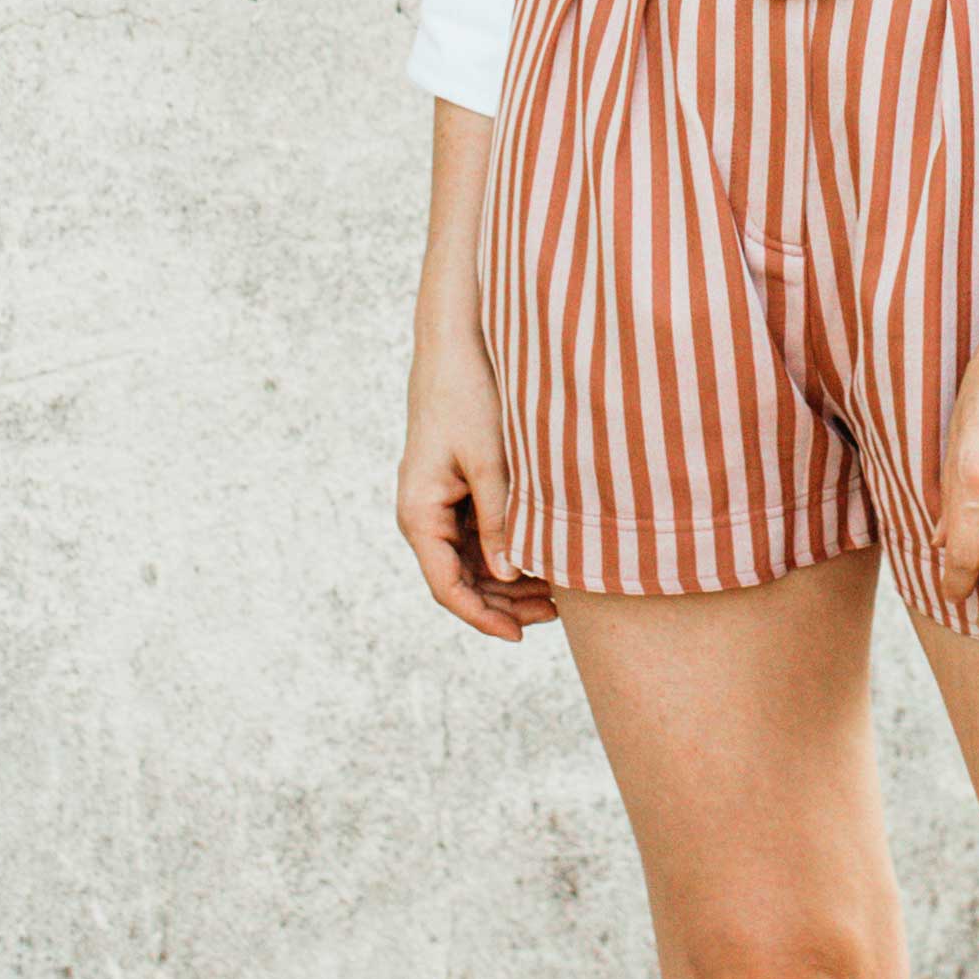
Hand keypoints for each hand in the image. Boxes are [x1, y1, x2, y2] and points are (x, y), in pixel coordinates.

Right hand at [397, 301, 552, 639]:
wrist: (456, 344)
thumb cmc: (469, 395)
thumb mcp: (491, 461)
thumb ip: (500, 518)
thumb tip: (509, 574)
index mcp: (419, 513)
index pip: (447, 587)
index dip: (484, 617)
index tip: (522, 634)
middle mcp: (423, 515)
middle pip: (462, 581)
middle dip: (505, 603)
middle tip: (557, 613)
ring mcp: (440, 505)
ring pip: (474, 562)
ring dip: (510, 580)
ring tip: (559, 592)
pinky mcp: (458, 491)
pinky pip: (481, 536)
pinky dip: (510, 550)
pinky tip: (546, 556)